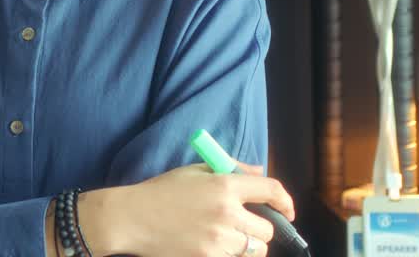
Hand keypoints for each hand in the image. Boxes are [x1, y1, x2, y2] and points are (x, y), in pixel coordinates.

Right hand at [81, 163, 294, 256]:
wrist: (131, 218)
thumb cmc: (160, 192)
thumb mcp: (193, 171)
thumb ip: (230, 170)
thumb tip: (259, 174)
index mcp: (224, 185)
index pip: (271, 190)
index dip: (286, 201)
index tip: (287, 211)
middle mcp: (227, 213)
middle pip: (268, 230)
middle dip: (260, 228)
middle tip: (242, 227)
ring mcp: (219, 240)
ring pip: (255, 250)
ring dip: (247, 246)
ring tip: (226, 239)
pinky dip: (229, 255)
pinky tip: (211, 246)